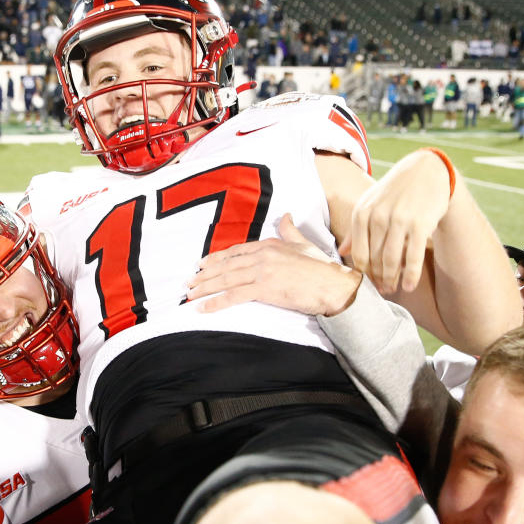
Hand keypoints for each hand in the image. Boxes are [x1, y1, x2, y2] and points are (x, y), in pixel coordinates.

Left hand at [186, 214, 361, 315]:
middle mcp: (262, 255)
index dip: (216, 258)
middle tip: (188, 283)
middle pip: (226, 265)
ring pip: (226, 279)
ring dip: (205, 288)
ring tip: (190, 295)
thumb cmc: (322, 269)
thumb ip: (290, 230)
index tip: (202, 265)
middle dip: (204, 275)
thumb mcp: (304, 244)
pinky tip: (203, 307)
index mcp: (269, 244)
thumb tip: (286, 216)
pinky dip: (216, 302)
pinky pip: (234, 296)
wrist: (335, 286)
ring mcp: (262, 271)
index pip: (235, 251)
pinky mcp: (265, 288)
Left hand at [339, 149, 451, 296]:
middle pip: (375, 259)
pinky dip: (410, 275)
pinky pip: (413, 257)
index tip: (369, 283)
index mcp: (362, 213)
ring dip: (392, 279)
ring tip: (393, 289)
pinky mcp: (419, 224)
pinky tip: (409, 286)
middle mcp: (378, 216)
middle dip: (378, 279)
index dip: (364, 273)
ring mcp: (399, 220)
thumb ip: (355, 230)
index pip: (359, 253)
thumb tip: (341, 253)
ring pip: (392, 260)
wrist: (426, 171)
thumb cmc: (395, 192)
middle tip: (383, 291)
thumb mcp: (370, 204)